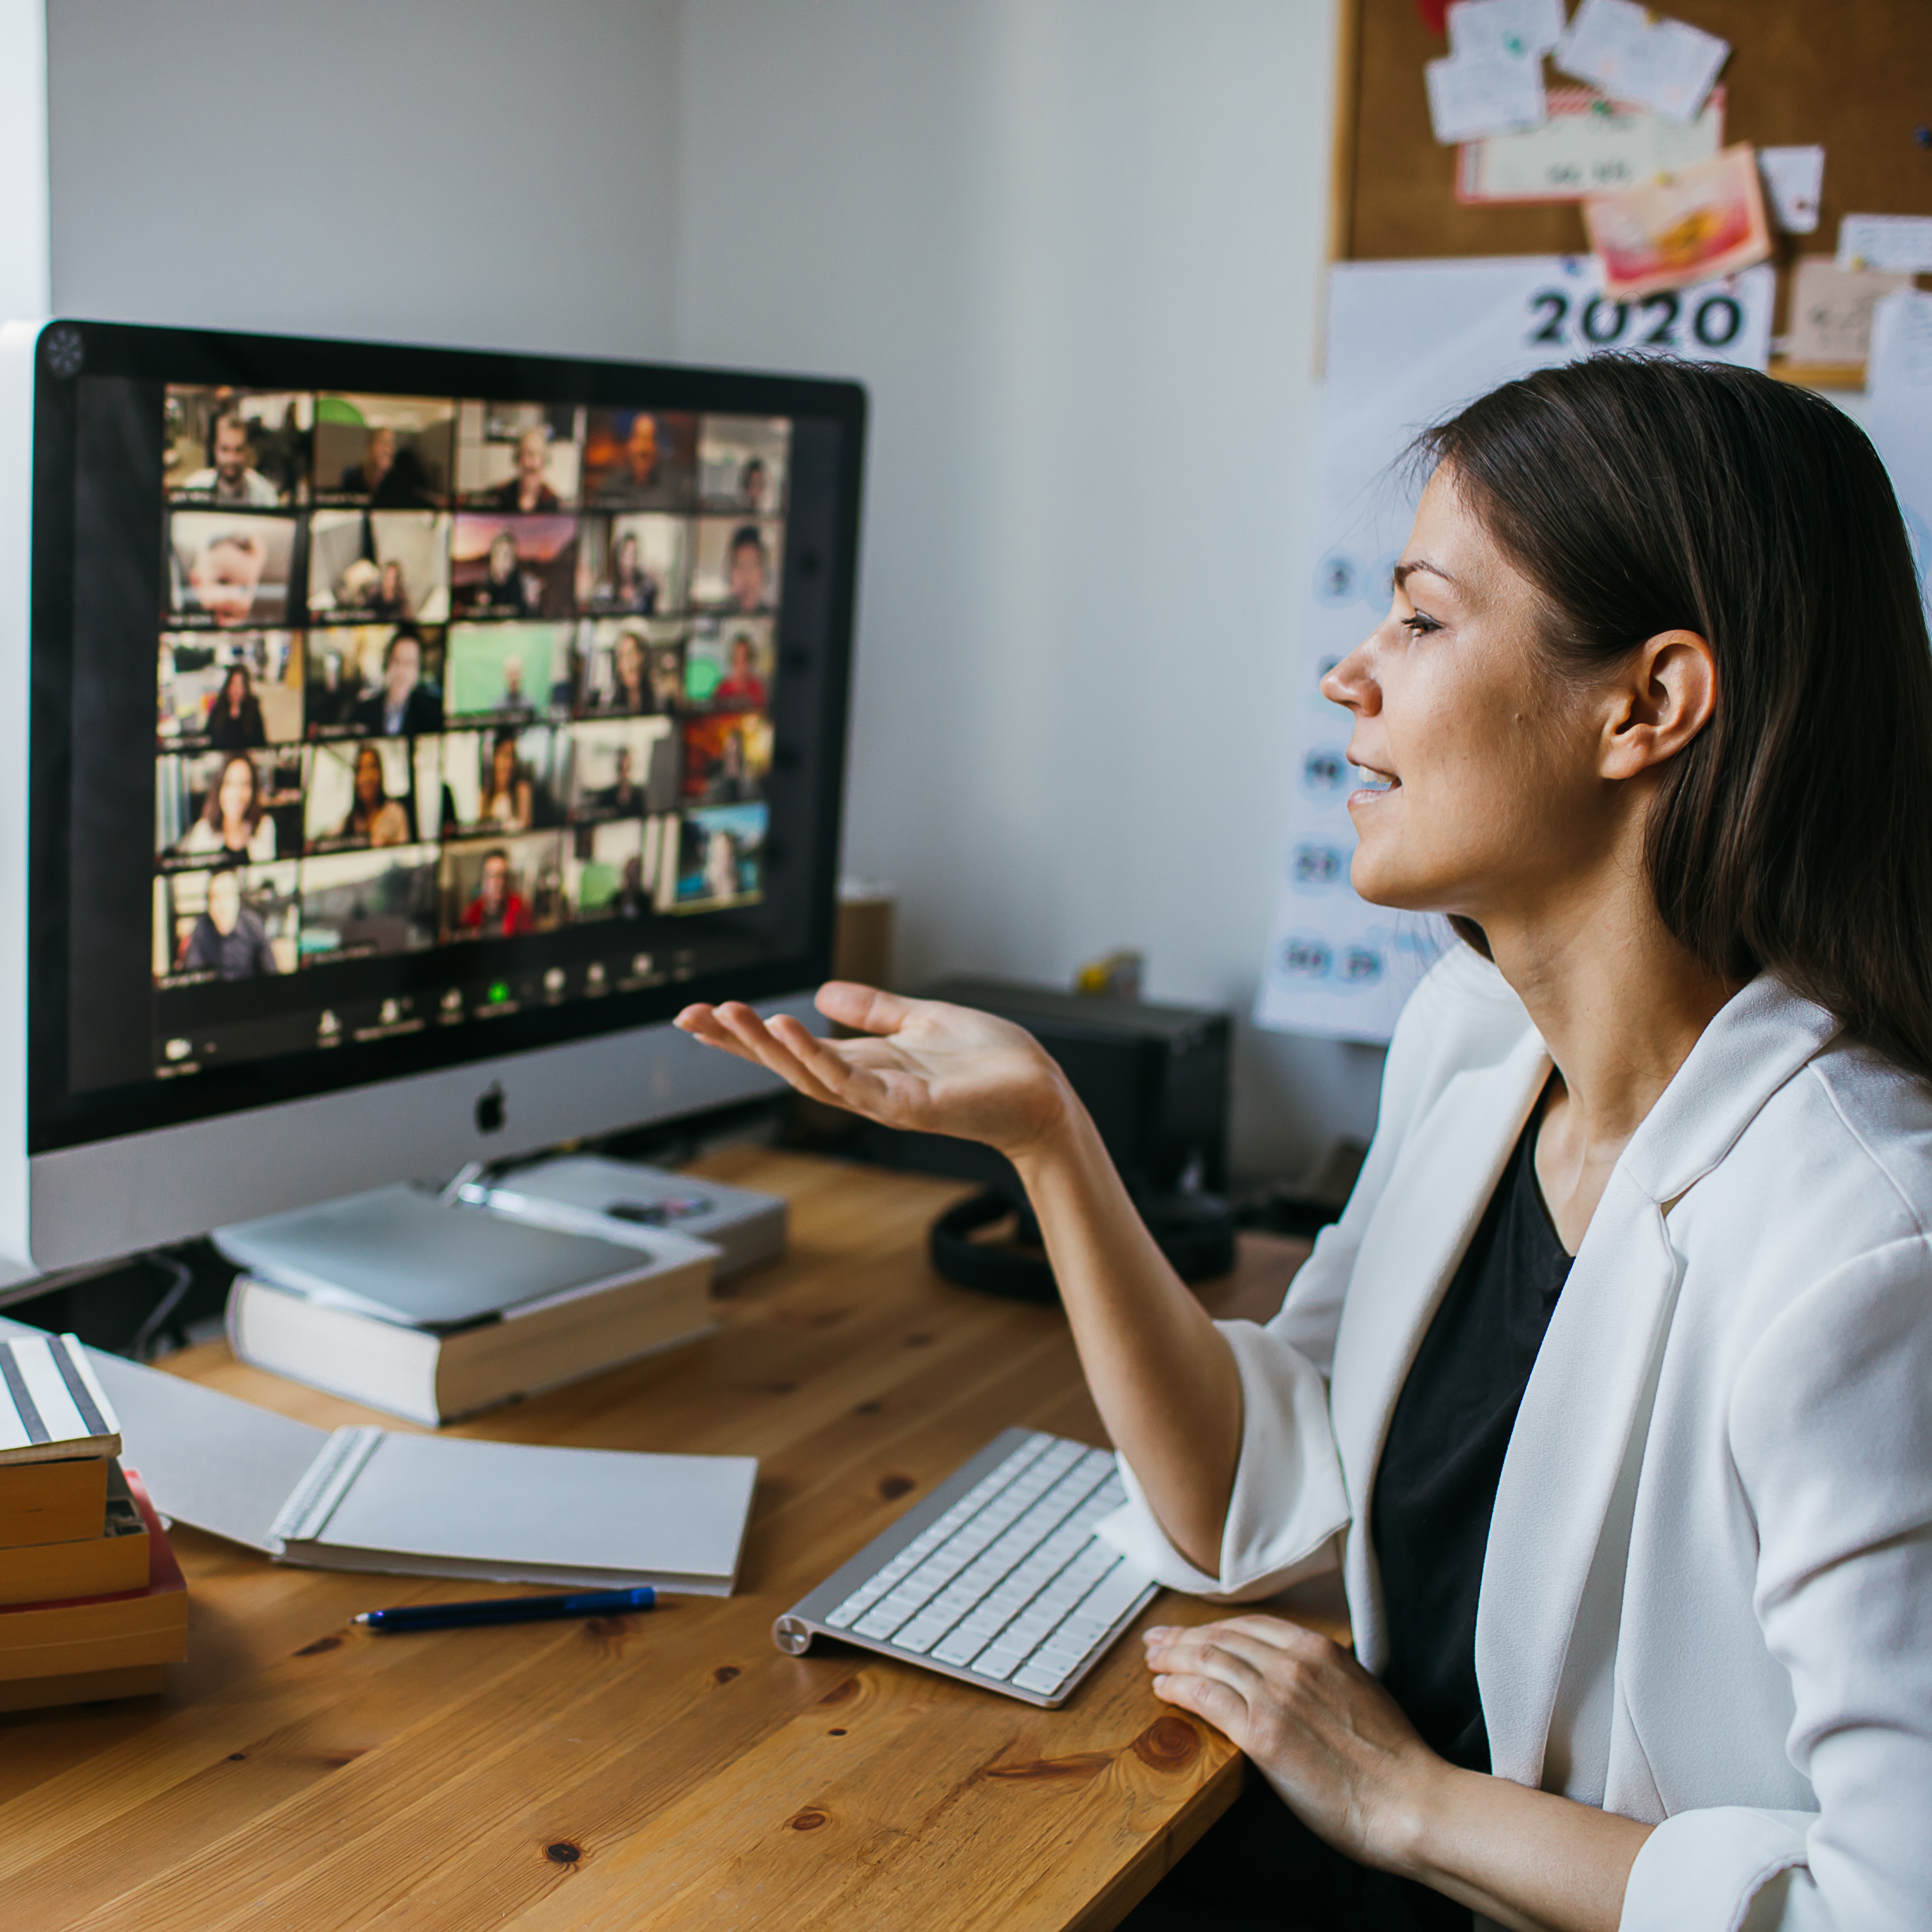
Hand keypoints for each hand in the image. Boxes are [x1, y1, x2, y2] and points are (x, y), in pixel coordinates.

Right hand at [674, 982, 1072, 1159]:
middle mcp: (864, 1085)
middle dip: (736, 1042)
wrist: (1041, 1092)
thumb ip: (875, 1010)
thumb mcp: (922, 1021)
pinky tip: (791, 1028)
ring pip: (808, 1075)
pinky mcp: (907, 1108)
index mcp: (864, 1063)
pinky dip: (817, 1058)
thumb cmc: (990, 1063)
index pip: (790, 1048)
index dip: (744, 1034)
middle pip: (784, 1064)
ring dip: (766, 1046)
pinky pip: (851, 1084)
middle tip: (690, 1015)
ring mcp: (882, 1100)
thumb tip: (822, 992)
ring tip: (730, 1015)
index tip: (698, 1014)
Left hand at [1143, 1616, 1440, 1876]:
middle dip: (1184, 1638)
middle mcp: (1294, 1663)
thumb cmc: (1390, 1760)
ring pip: (1208, 1661)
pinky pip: (1207, 1697)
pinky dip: (1179, 1689)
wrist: (1409, 1801)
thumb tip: (1297, 1676)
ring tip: (1153, 1663)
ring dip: (1173, 1659)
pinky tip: (1164, 1690)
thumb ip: (1323, 1676)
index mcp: (1320, 1650)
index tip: (1192, 1632)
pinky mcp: (1263, 1734)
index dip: (1215, 1628)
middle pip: (1223, 1638)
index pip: (1250, 1626)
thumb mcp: (1359, 1693)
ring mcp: (1276, 1696)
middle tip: (1157, 1642)